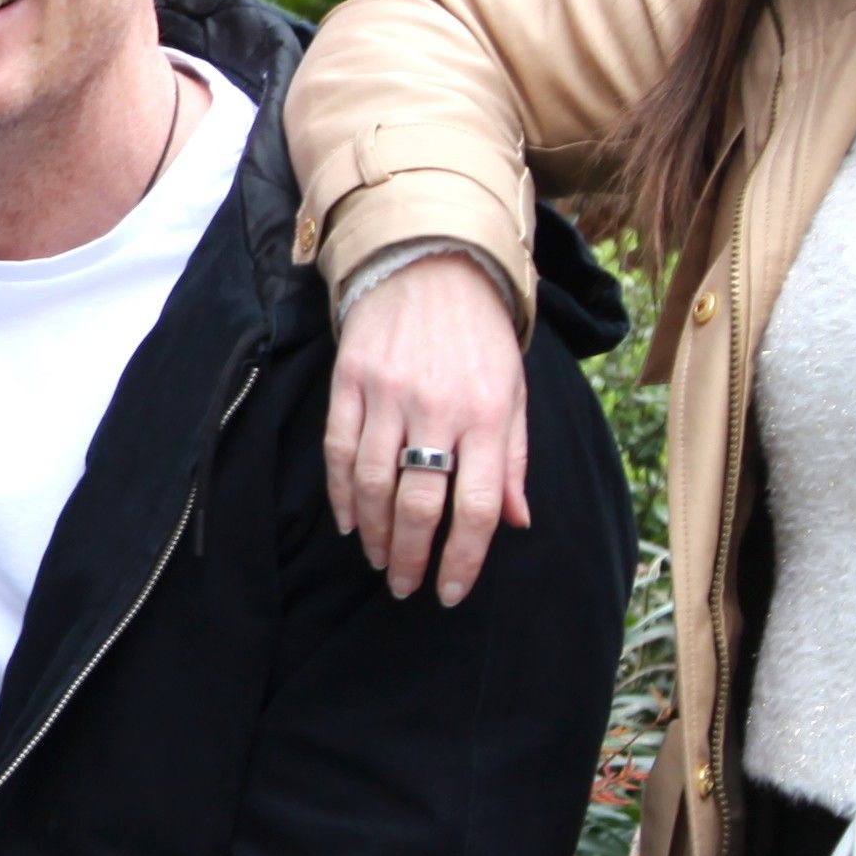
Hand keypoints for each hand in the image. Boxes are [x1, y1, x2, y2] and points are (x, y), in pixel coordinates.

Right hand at [320, 250, 531, 606]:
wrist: (432, 263)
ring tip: (380, 560)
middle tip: (406, 588)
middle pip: (420, 504)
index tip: (451, 592)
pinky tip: (350, 522)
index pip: (477, 506)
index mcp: (487, 415)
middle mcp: (438, 407)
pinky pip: (339, 450)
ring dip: (375, 533)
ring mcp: (389, 393)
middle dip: (412, 558)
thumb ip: (514, 460)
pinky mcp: (350, 380)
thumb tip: (516, 523)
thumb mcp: (513, 393)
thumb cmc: (480, 337)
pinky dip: (342, 494)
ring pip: (374, 483)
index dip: (463, 559)